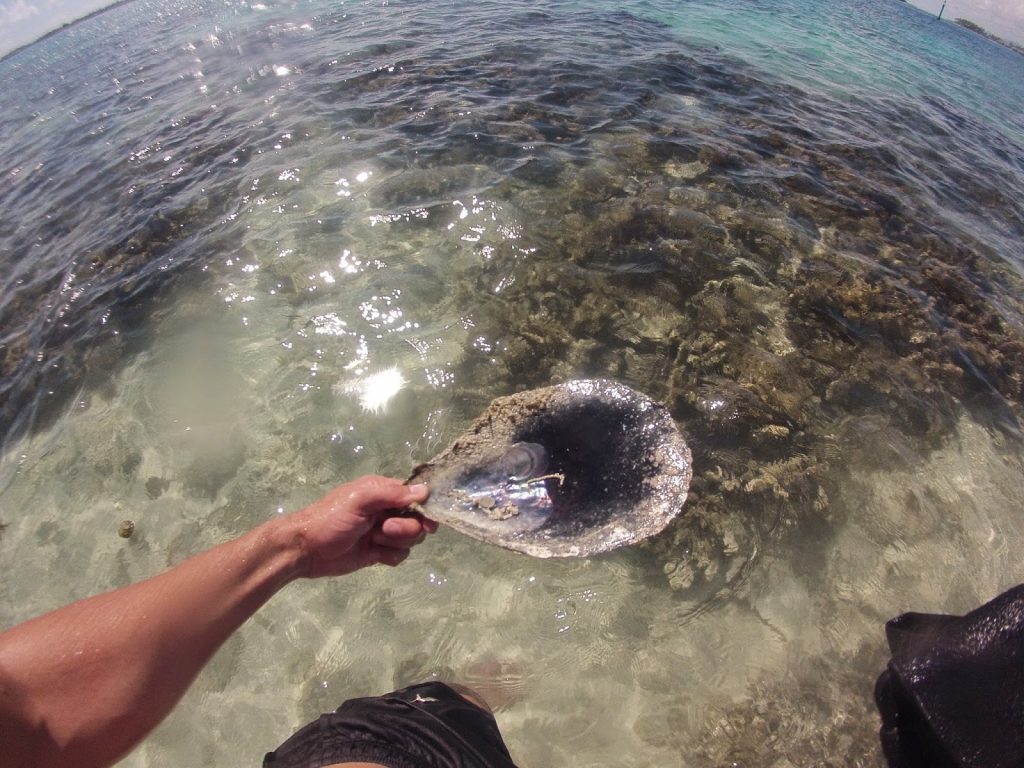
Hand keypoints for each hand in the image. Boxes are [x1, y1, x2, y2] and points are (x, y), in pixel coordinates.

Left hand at [280, 476, 435, 577]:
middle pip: (417, 520)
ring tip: (374, 541)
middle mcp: (386, 510)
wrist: (306, 550)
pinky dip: (390, 556)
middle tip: (383, 530)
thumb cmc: (331, 519)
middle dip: (405, 528)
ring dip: (396, 542)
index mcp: (383, 492)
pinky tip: (374, 555)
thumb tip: (426, 490)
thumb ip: (392, 494)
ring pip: (411, 539)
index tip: (429, 521)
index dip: (425, 508)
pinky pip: (399, 555)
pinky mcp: (378, 552)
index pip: (416, 495)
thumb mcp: (360, 500)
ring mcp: (383, 532)